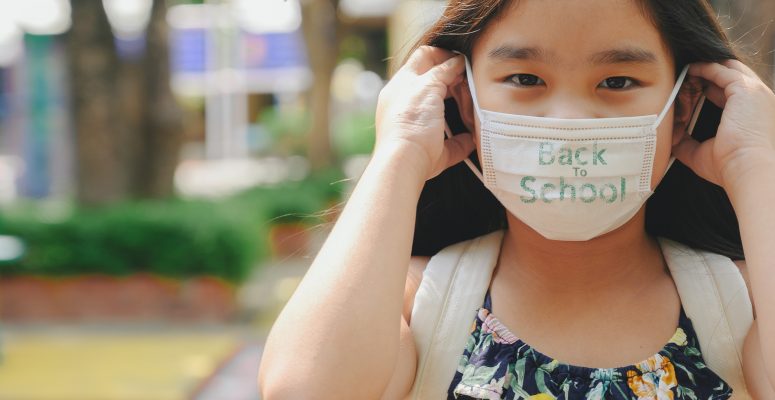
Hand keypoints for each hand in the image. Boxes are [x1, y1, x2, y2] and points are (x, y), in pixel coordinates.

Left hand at [374, 46, 474, 179]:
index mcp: (402, 85)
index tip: (462, 60)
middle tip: (470, 83)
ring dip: (462, 111)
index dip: (443, 54)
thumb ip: (443, 70)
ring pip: (443, 116)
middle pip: (435, 87)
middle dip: (454, 84)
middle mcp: (408, 107)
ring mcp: (419, 131)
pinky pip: (451, 145)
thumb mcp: (428, 85)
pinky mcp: (431, 154)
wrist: (404, 163)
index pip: (422, 58)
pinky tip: (475, 137)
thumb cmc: (411, 121)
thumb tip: (457, 61)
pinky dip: (464, 141)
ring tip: (474, 108)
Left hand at [672, 60, 774, 190]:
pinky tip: (689, 70)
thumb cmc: (729, 167)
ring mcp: (754, 92)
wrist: (746, 168)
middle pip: (729, 78)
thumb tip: (671, 139)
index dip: (709, 90)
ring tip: (684, 73)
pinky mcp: (745, 88)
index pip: (731, 93)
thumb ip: (687, 143)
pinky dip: (704, 68)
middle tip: (684, 82)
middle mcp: (757, 100)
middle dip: (706, 78)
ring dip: (704, 71)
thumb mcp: (702, 153)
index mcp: (753, 114)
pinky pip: (721, 70)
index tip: (689, 93)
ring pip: (725, 70)